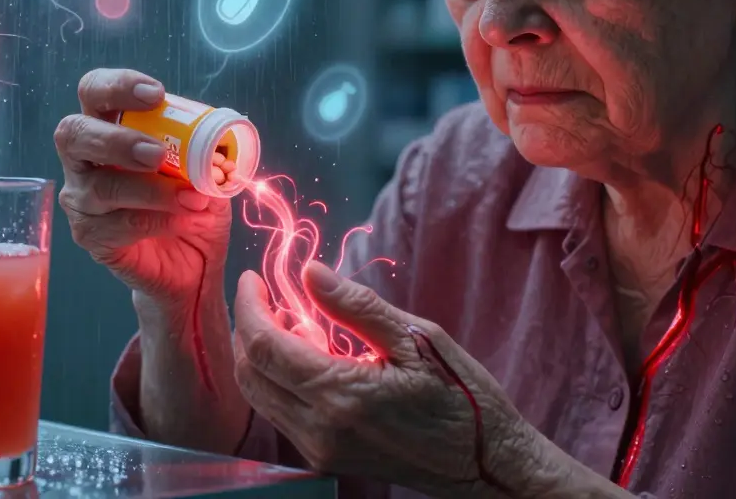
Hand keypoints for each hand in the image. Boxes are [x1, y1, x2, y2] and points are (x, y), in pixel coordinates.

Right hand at [54, 68, 231, 307]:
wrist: (195, 261)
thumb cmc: (193, 202)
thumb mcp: (210, 171)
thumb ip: (207, 151)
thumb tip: (217, 141)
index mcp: (111, 125)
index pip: (94, 92)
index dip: (117, 86)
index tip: (155, 95)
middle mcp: (85, 158)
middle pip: (73, 133)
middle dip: (116, 139)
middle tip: (157, 154)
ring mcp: (82, 197)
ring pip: (100, 187)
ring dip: (151, 190)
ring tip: (191, 198)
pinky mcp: (89, 235)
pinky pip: (115, 225)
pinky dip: (156, 221)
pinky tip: (182, 221)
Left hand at [232, 262, 539, 497]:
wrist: (487, 464)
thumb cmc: (462, 397)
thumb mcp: (417, 338)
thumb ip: (357, 305)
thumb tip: (310, 272)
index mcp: (342, 395)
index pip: (265, 345)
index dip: (250, 306)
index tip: (253, 277)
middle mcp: (321, 429)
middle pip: (251, 373)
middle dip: (248, 328)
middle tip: (267, 295)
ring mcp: (320, 449)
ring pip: (259, 395)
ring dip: (260, 354)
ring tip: (289, 321)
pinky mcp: (326, 458)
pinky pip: (279, 413)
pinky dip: (277, 378)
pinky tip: (306, 354)